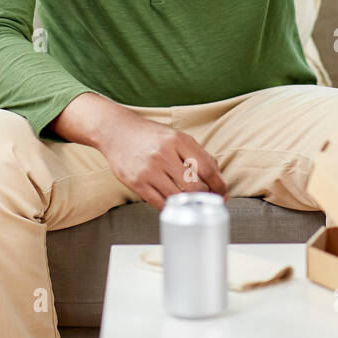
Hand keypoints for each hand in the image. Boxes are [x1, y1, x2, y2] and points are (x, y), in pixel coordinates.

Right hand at [95, 110, 227, 211]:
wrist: (115, 131)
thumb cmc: (149, 135)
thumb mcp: (176, 136)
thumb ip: (198, 153)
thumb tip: (217, 175)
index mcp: (177, 140)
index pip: (207, 168)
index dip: (218, 184)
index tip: (222, 191)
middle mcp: (163, 154)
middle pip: (195, 186)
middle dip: (206, 197)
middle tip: (210, 200)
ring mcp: (149, 170)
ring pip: (178, 198)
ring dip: (189, 204)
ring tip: (193, 202)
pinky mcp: (136, 183)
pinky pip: (160, 204)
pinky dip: (171, 207)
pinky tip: (175, 204)